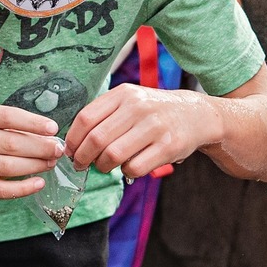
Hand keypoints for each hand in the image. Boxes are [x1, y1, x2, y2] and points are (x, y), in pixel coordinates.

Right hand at [0, 104, 63, 197]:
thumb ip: (15, 127)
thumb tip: (49, 138)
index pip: (8, 117)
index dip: (33, 123)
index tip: (53, 129)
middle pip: (11, 143)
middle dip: (40, 147)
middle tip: (57, 150)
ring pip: (8, 167)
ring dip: (35, 166)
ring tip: (50, 163)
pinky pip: (1, 190)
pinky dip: (24, 188)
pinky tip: (39, 183)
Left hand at [65, 84, 218, 176]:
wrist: (196, 114)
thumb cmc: (154, 112)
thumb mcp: (131, 101)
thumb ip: (104, 115)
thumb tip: (73, 142)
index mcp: (124, 94)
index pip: (85, 118)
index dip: (73, 139)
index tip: (70, 151)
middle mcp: (138, 107)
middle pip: (96, 139)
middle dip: (83, 158)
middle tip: (82, 165)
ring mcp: (154, 126)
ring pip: (113, 155)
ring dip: (103, 166)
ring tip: (105, 166)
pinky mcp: (168, 146)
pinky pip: (134, 167)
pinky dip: (126, 172)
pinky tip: (129, 167)